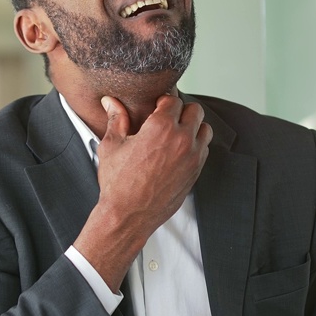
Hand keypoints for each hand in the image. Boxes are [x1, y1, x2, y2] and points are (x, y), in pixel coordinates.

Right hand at [74, 95, 211, 288]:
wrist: (129, 216)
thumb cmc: (118, 183)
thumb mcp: (112, 146)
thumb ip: (116, 119)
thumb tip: (110, 101)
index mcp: (161, 128)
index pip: (173, 100)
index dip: (163, 101)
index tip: (156, 106)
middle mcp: (182, 140)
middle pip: (195, 110)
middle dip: (181, 111)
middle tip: (166, 119)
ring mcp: (193, 157)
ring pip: (205, 129)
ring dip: (193, 127)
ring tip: (175, 134)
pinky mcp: (196, 172)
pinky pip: (204, 149)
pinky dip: (195, 145)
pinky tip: (178, 151)